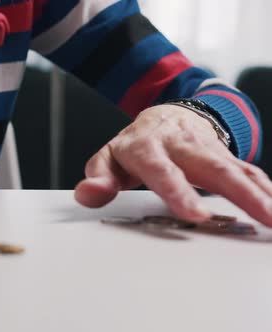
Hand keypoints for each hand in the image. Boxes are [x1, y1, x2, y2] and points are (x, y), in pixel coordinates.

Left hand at [74, 105, 271, 225]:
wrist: (165, 115)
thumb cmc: (136, 144)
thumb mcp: (109, 158)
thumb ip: (98, 177)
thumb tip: (89, 194)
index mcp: (148, 147)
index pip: (162, 169)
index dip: (177, 191)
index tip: (193, 214)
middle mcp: (182, 145)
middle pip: (212, 168)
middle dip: (239, 193)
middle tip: (262, 218)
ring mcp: (208, 149)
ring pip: (237, 170)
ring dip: (261, 194)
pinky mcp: (226, 155)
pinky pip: (249, 172)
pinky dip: (266, 190)